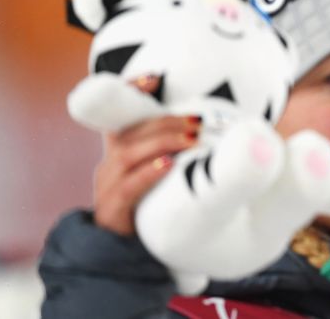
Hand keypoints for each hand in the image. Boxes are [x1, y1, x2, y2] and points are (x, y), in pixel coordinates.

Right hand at [92, 76, 199, 235]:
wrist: (127, 251)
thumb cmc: (154, 202)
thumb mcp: (166, 170)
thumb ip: (183, 150)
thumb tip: (222, 128)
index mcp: (123, 148)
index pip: (121, 114)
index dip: (131, 92)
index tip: (155, 78)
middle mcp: (111, 162)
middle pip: (131, 132)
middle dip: (165, 121)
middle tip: (198, 121)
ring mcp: (107, 186)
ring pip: (128, 155)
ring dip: (163, 143)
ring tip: (192, 139)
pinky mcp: (112, 210)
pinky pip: (127, 188)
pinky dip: (148, 173)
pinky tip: (168, 165)